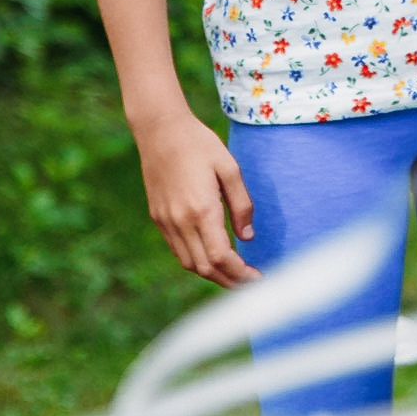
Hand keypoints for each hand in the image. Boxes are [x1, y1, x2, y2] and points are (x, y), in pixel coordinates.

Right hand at [136, 110, 259, 284]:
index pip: (222, 257)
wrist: (160, 130)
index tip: (258, 279)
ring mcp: (166, 221)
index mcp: (202, 209)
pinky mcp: (158, 217)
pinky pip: (178, 250)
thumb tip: (247, 238)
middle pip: (205, 268)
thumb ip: (241, 205)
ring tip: (234, 276)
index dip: (240, 274)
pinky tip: (212, 259)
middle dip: (230, 282)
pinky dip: (196, 262)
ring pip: (189, 263)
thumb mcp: (230, 168)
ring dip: (213, 275)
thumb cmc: (199, 144)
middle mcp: (181, 221)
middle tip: (251, 285)